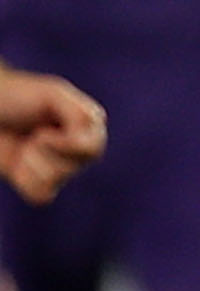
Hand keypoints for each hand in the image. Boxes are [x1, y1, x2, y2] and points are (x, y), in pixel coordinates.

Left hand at [0, 68, 104, 202]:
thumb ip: (79, 115)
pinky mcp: (38, 184)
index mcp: (88, 126)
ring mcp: (60, 168)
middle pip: (75, 166)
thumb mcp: (53, 94)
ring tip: (22, 143)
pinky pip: (42, 196)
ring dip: (30, 160)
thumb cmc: (15, 96)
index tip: (41, 130)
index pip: (92, 148)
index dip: (67, 144)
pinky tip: (17, 162)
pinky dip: (24, 180)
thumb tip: (81, 144)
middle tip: (34, 133)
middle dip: (45, 149)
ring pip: (55, 179)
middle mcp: (78, 148)